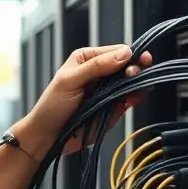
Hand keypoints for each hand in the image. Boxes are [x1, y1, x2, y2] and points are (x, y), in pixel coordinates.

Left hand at [25, 44, 151, 155]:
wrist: (50, 136)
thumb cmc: (53, 105)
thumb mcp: (70, 80)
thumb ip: (96, 66)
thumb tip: (125, 53)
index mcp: (88, 59)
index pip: (116, 51)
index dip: (128, 55)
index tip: (137, 60)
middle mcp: (101, 72)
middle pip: (127, 65)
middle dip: (135, 67)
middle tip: (134, 73)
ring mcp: (108, 90)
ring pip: (131, 82)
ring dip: (137, 82)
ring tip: (136, 85)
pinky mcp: (114, 107)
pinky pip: (130, 98)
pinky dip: (135, 97)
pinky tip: (133, 97)